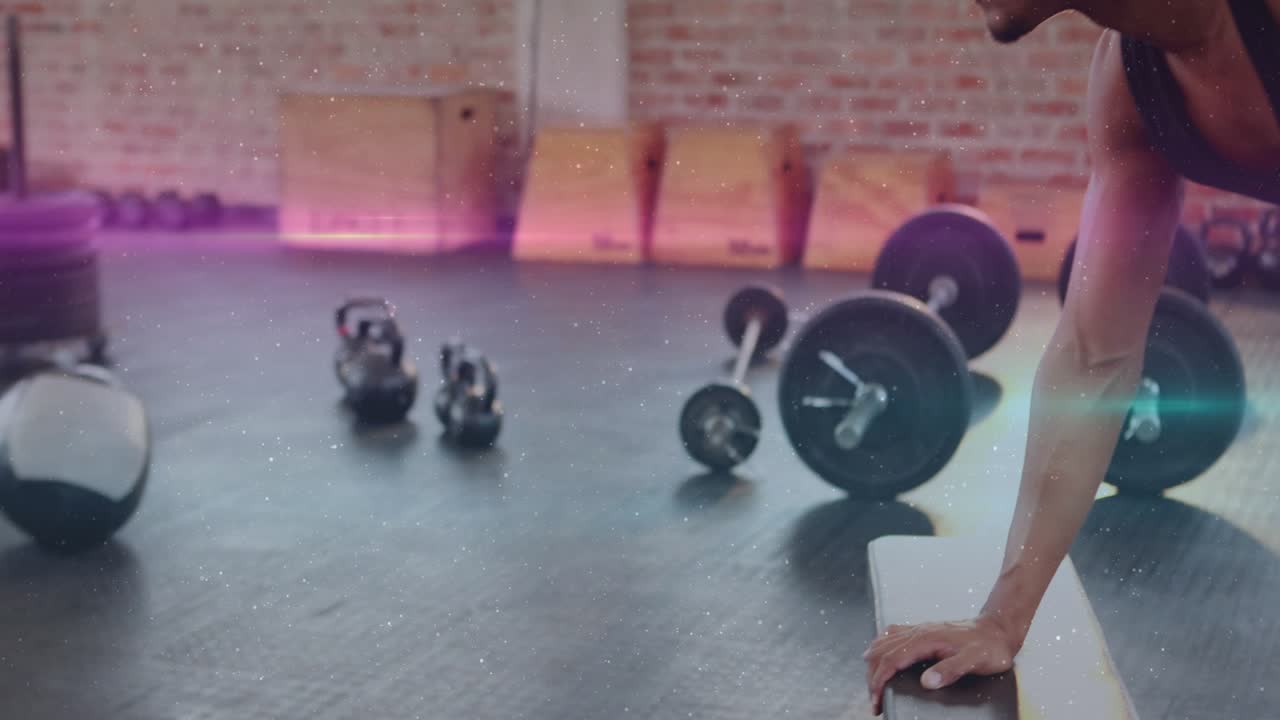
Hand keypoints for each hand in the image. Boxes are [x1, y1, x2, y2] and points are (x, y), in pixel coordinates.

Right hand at [863, 615, 1019, 715]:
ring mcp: (920, 629)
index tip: (876, 699)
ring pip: (885, 641)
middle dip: (872, 675)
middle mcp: (919, 632)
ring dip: (874, 662)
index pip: (892, 659)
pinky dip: (880, 645)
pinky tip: (879, 651)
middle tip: (874, 700)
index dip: (879, 679)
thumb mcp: (974, 661)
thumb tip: (927, 682)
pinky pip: (893, 634)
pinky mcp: (923, 630)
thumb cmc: (988, 647)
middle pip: (883, 651)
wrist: (997, 629)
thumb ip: (950, 670)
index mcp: (926, 639)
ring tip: (871, 682)